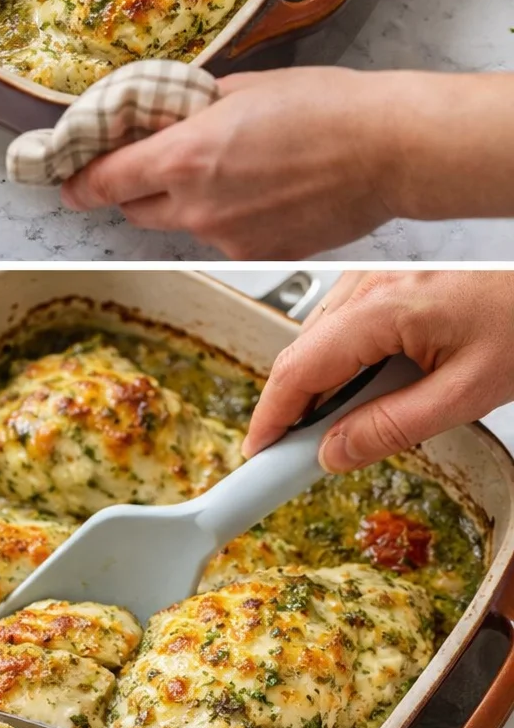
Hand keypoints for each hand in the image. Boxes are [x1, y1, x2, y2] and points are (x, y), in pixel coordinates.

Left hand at [60, 67, 401, 259]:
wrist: (389, 149)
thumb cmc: (325, 108)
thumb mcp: (240, 89)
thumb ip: (189, 111)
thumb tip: (163, 117)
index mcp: (182, 156)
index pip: (103, 181)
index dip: (79, 182)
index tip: (68, 182)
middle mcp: (196, 205)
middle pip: (133, 210)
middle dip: (134, 190)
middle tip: (154, 166)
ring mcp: (226, 238)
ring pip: (181, 225)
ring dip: (187, 204)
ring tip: (235, 172)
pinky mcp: (258, 257)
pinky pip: (223, 240)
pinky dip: (231, 221)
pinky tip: (266, 194)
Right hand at [243, 270, 513, 467]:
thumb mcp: (468, 391)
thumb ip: (394, 426)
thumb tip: (335, 452)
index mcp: (384, 308)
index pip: (300, 369)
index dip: (271, 416)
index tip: (259, 452)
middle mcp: (368, 282)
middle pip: (302, 352)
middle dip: (294, 406)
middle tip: (298, 454)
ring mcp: (374, 273)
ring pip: (321, 336)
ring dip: (323, 381)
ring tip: (349, 422)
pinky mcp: (385, 274)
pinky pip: (344, 319)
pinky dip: (344, 356)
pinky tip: (374, 382)